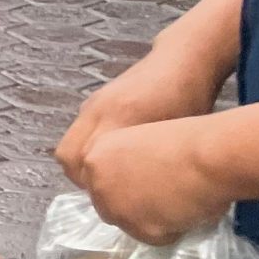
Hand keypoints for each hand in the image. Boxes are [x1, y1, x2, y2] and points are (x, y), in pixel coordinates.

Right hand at [58, 49, 225, 186]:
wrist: (183, 60)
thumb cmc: (190, 99)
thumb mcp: (177, 133)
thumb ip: (153, 159)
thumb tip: (146, 192)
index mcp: (116, 118)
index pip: (81, 161)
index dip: (92, 185)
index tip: (115, 198)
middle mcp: (96, 111)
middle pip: (68, 155)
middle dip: (82, 178)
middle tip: (109, 191)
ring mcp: (94, 104)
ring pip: (72, 143)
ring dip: (85, 163)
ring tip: (113, 176)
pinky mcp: (98, 100)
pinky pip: (82, 131)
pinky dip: (91, 149)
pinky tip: (118, 154)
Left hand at [82, 119, 232, 245]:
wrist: (207, 156)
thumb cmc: (185, 141)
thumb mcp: (140, 145)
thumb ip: (127, 166)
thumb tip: (136, 188)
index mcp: (95, 155)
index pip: (98, 184)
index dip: (122, 190)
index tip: (142, 189)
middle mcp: (97, 182)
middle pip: (108, 208)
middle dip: (133, 209)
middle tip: (163, 200)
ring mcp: (115, 206)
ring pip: (131, 226)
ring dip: (153, 220)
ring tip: (180, 202)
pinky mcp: (137, 228)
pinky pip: (155, 238)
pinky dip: (173, 231)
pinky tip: (187, 211)